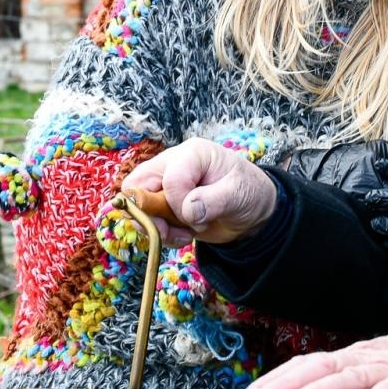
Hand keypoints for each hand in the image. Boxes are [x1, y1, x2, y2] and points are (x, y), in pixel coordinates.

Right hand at [122, 138, 277, 245]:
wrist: (251, 210)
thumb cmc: (248, 192)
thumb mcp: (238, 194)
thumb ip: (213, 200)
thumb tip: (187, 210)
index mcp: (192, 154)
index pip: (169, 178)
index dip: (178, 203)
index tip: (198, 217)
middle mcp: (172, 164)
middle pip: (137, 186)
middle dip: (151, 215)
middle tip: (172, 230)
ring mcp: (164, 184)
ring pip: (136, 204)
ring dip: (156, 226)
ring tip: (185, 233)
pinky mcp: (162, 203)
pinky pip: (145, 220)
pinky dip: (160, 233)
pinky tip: (184, 234)